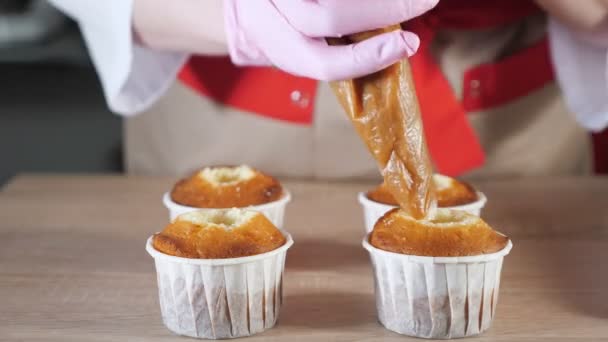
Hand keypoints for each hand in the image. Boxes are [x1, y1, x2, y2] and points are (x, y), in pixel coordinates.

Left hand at [224, 0, 438, 80]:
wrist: (253, 1)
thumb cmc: (287, 25)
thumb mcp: (303, 45)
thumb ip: (341, 51)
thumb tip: (398, 44)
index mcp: (281, 46)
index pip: (323, 63)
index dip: (367, 57)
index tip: (407, 45)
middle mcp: (272, 12)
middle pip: (329, 17)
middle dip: (386, 10)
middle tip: (425, 1)